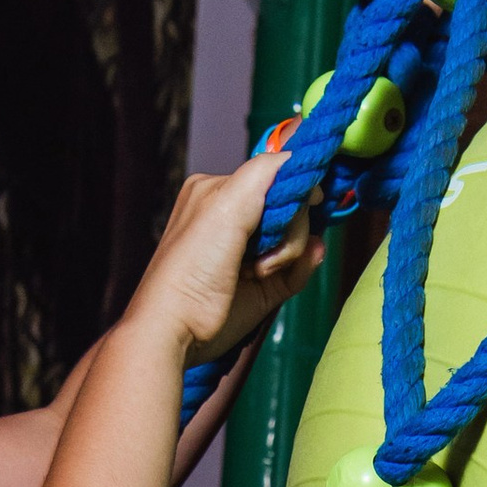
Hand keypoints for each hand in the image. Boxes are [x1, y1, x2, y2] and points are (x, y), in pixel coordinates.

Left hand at [125, 153, 323, 364]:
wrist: (177, 328)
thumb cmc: (193, 263)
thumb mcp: (226, 201)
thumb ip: (265, 170)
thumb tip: (300, 159)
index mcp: (219, 190)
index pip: (274, 173)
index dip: (294, 185)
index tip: (309, 196)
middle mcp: (236, 218)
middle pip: (291, 206)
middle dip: (288, 226)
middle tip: (263, 248)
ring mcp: (251, 252)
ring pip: (299, 237)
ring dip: (289, 251)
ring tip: (257, 271)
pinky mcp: (263, 286)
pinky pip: (301, 267)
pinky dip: (305, 265)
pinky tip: (298, 266)